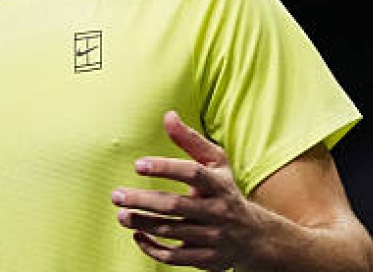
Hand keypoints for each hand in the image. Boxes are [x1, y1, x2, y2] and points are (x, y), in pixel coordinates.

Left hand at [112, 111, 257, 269]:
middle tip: (117, 195)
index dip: (165, 168)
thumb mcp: (216, 163)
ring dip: (142, 222)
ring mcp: (212, 237)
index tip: (138, 165)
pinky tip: (137, 234)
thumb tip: (168, 116)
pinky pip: (174, 257)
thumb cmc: (225, 191)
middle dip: (143, 200)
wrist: (255, 236)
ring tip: (121, 214)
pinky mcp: (206, 259)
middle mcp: (217, 211)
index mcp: (219, 184)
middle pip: (175, 205)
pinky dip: (152, 248)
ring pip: (171, 231)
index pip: (192, 173)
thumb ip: (191, 140)